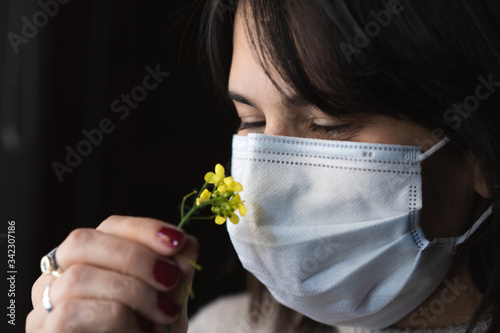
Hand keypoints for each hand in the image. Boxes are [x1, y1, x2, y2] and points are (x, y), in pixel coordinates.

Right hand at [27, 215, 198, 332]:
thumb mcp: (170, 299)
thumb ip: (177, 269)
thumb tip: (186, 243)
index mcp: (91, 261)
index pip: (109, 226)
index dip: (144, 229)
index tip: (177, 242)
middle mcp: (59, 278)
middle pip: (83, 241)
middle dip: (135, 257)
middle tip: (171, 280)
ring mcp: (45, 307)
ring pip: (79, 277)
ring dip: (133, 292)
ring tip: (164, 314)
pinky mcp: (45, 332)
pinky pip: (72, 313)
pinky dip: (118, 319)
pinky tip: (141, 330)